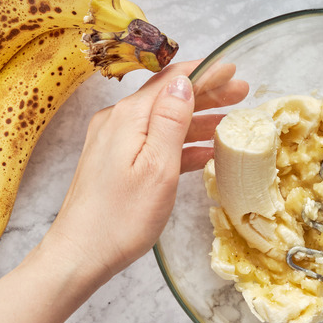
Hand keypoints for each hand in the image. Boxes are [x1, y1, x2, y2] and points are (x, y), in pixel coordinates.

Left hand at [39, 60, 247, 280]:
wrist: (80, 254)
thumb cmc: (121, 218)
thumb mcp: (157, 167)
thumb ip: (171, 121)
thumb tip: (183, 82)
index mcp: (129, 117)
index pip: (172, 81)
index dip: (205, 72)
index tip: (232, 68)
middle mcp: (118, 122)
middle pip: (168, 97)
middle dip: (206, 93)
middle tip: (241, 92)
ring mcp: (114, 142)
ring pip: (163, 121)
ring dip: (197, 119)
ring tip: (231, 120)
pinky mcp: (114, 162)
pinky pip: (154, 143)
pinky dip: (180, 144)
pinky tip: (205, 152)